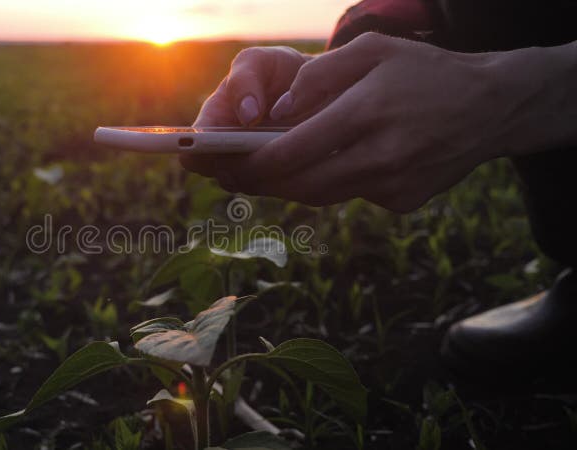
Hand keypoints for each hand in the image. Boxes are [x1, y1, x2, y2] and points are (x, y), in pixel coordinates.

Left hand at [183, 32, 535, 211]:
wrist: (493, 108)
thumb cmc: (425, 72)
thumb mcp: (375, 50)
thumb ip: (321, 74)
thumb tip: (279, 109)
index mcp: (369, 112)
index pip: (294, 150)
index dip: (252, 163)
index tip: (223, 165)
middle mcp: (381, 155)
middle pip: (301, 185)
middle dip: (258, 183)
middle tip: (227, 176)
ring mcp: (395, 184)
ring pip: (321, 196)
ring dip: (285, 187)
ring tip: (255, 174)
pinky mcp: (403, 201)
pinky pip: (351, 195)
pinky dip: (330, 183)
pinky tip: (320, 167)